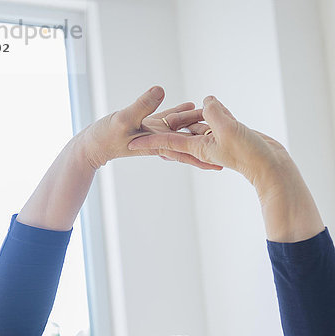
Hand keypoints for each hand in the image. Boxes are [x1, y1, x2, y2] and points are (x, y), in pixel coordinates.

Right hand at [80, 86, 222, 170]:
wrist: (92, 144)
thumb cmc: (104, 137)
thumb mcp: (124, 119)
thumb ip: (142, 105)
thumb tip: (161, 90)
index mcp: (158, 144)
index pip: (185, 151)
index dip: (203, 157)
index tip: (221, 163)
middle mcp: (159, 140)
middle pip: (188, 141)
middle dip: (207, 142)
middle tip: (228, 141)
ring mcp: (153, 132)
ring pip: (180, 128)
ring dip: (197, 125)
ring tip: (216, 120)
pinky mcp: (146, 124)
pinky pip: (167, 118)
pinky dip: (180, 112)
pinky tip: (191, 105)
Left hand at [127, 95, 290, 186]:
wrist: (273, 167)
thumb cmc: (252, 154)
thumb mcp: (230, 130)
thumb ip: (215, 115)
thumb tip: (205, 101)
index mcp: (198, 147)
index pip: (167, 142)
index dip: (148, 141)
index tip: (128, 142)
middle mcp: (203, 145)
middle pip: (179, 131)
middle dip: (164, 124)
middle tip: (143, 120)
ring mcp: (216, 141)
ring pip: (195, 126)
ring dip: (186, 117)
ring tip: (170, 109)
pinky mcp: (228, 137)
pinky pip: (212, 125)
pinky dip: (207, 116)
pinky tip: (206, 108)